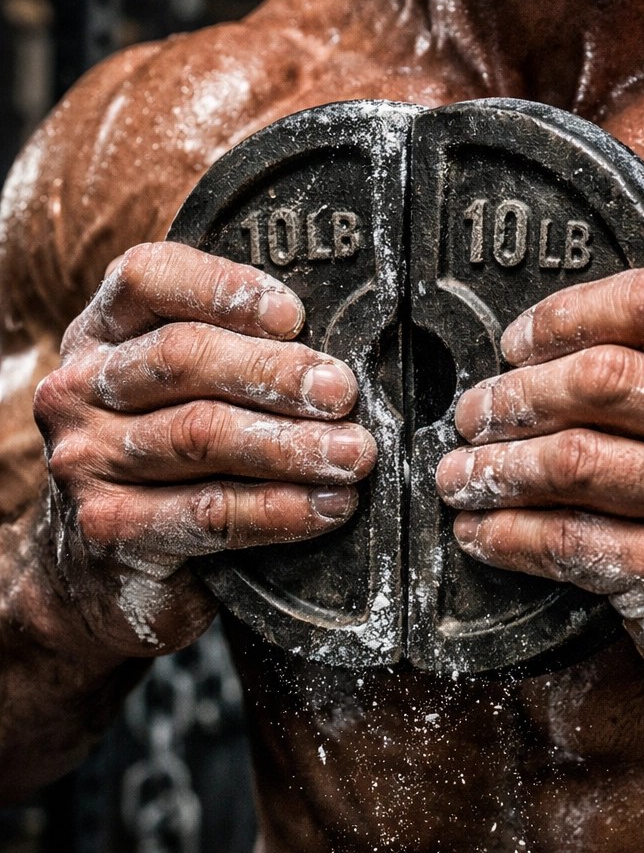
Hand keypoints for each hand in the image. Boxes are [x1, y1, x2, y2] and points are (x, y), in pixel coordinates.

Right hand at [33, 242, 375, 658]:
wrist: (105, 573)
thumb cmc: (175, 457)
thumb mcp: (191, 390)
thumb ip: (242, 355)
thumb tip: (337, 356)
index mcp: (104, 331)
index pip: (148, 278)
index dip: (224, 289)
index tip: (296, 316)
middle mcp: (80, 387)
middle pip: (182, 357)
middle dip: (275, 374)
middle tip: (343, 393)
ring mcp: (86, 458)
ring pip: (201, 435)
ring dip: (291, 445)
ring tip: (353, 454)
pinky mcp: (108, 527)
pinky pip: (209, 512)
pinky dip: (279, 509)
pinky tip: (329, 506)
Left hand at [435, 267, 643, 707]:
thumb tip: (608, 295)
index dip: (567, 313)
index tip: (517, 342)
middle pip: (596, 379)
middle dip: (511, 395)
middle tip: (472, 413)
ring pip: (569, 462)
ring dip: (492, 466)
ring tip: (458, 472)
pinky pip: (567, 541)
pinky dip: (506, 535)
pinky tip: (480, 531)